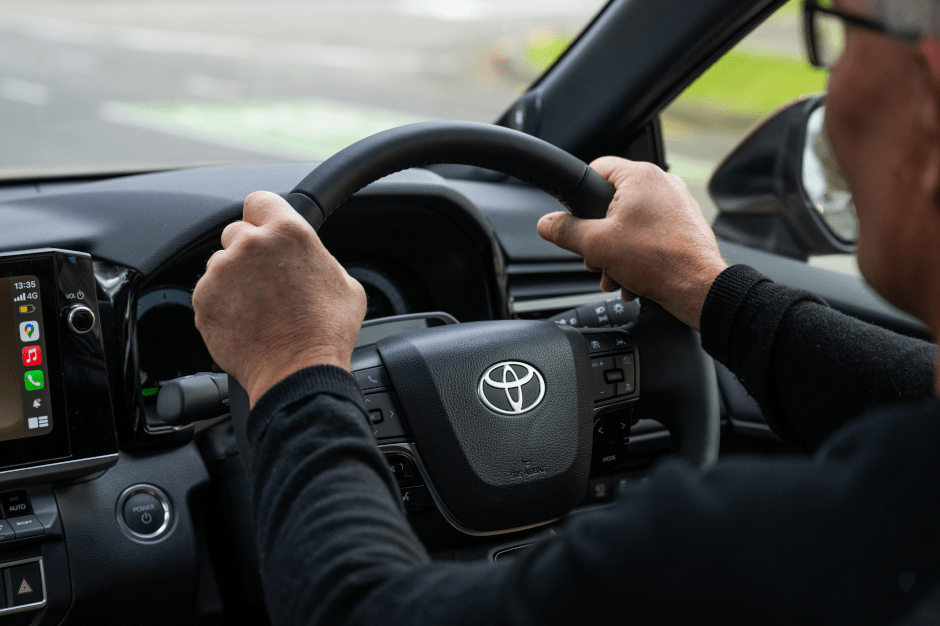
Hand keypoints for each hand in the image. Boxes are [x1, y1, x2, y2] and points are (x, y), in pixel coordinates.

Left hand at [193, 191, 366, 406]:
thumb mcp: (345, 284)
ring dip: (234, 281)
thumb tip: (311, 260)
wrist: (298, 373)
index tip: (264, 231)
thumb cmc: (325, 333)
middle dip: (249, 254)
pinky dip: (221, 305)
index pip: (260, 201)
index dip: (262, 217)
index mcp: (289, 233)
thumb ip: (320, 259)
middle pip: (237, 233)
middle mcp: (251, 245)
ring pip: (221, 265)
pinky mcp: (203, 299)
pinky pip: (208, 293)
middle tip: (267, 283)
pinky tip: (245, 322)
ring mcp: (222, 272)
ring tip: (258, 309)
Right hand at [538, 157, 726, 329]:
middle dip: (599, 236)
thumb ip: (565, 231)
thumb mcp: (596, 245)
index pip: (596, 169)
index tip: (576, 217)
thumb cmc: (657, 261)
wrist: (698, 287)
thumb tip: (546, 224)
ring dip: (616, 252)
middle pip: (613, 202)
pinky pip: (651, 235)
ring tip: (615, 275)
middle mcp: (662, 184)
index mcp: (640, 176)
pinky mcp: (685, 225)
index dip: (580, 196)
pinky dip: (638, 255)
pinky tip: (632, 279)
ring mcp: (677, 204)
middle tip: (596, 257)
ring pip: (631, 223)